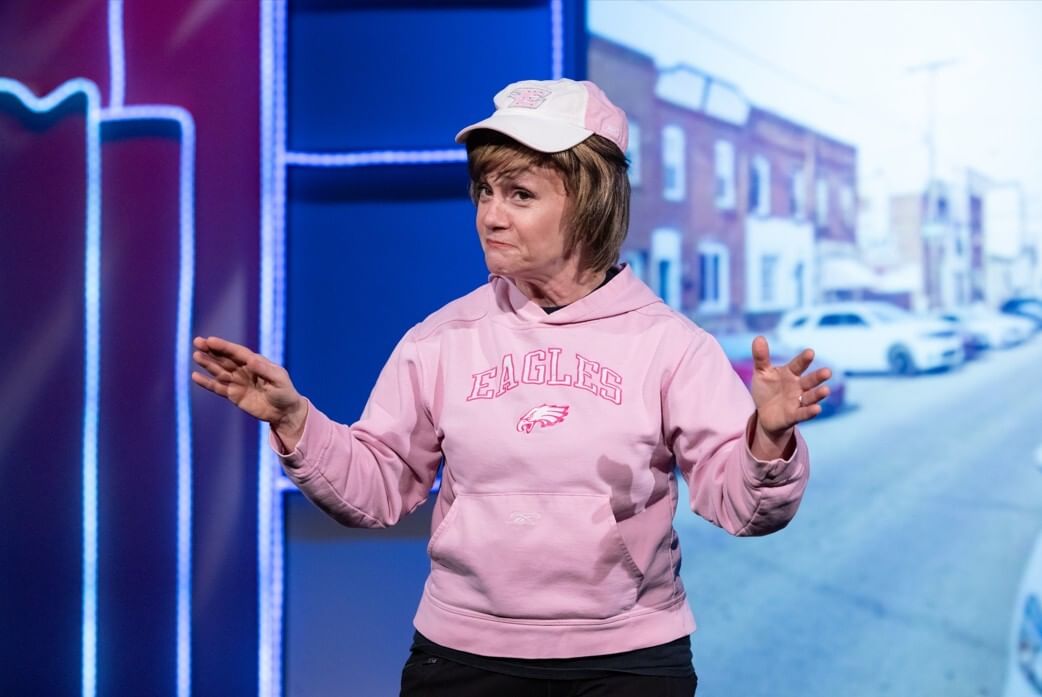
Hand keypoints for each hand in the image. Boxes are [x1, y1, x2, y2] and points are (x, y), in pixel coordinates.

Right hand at [191, 336, 306, 444]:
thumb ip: (264, 370)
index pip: (237, 352)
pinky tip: (195, 376)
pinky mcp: (233, 395)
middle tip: (197, 342)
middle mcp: (244, 370)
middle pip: (225, 358)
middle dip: (211, 350)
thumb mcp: (278, 380)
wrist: (284, 413)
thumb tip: (251, 360)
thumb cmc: (285, 393)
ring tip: (196, 355)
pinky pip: (217, 388)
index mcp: (256, 362)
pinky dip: (207, 383)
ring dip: (207, 363)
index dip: (224, 346)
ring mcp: (237, 382)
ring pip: (219, 371)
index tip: (210, 340)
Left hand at [748, 335, 831, 457]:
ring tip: (826, 390)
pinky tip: (817, 409)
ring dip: (818, 394)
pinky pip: (803, 414)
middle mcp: (798, 386)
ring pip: (810, 397)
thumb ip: (761, 357)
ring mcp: (797, 401)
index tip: (810, 352)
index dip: (804, 359)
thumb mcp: (761, 373)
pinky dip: (810, 412)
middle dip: (818, 377)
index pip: (798, 365)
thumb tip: (759, 337)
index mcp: (790, 373)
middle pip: (810, 380)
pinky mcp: (794, 416)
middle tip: (827, 371)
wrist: (765, 415)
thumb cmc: (767, 390)